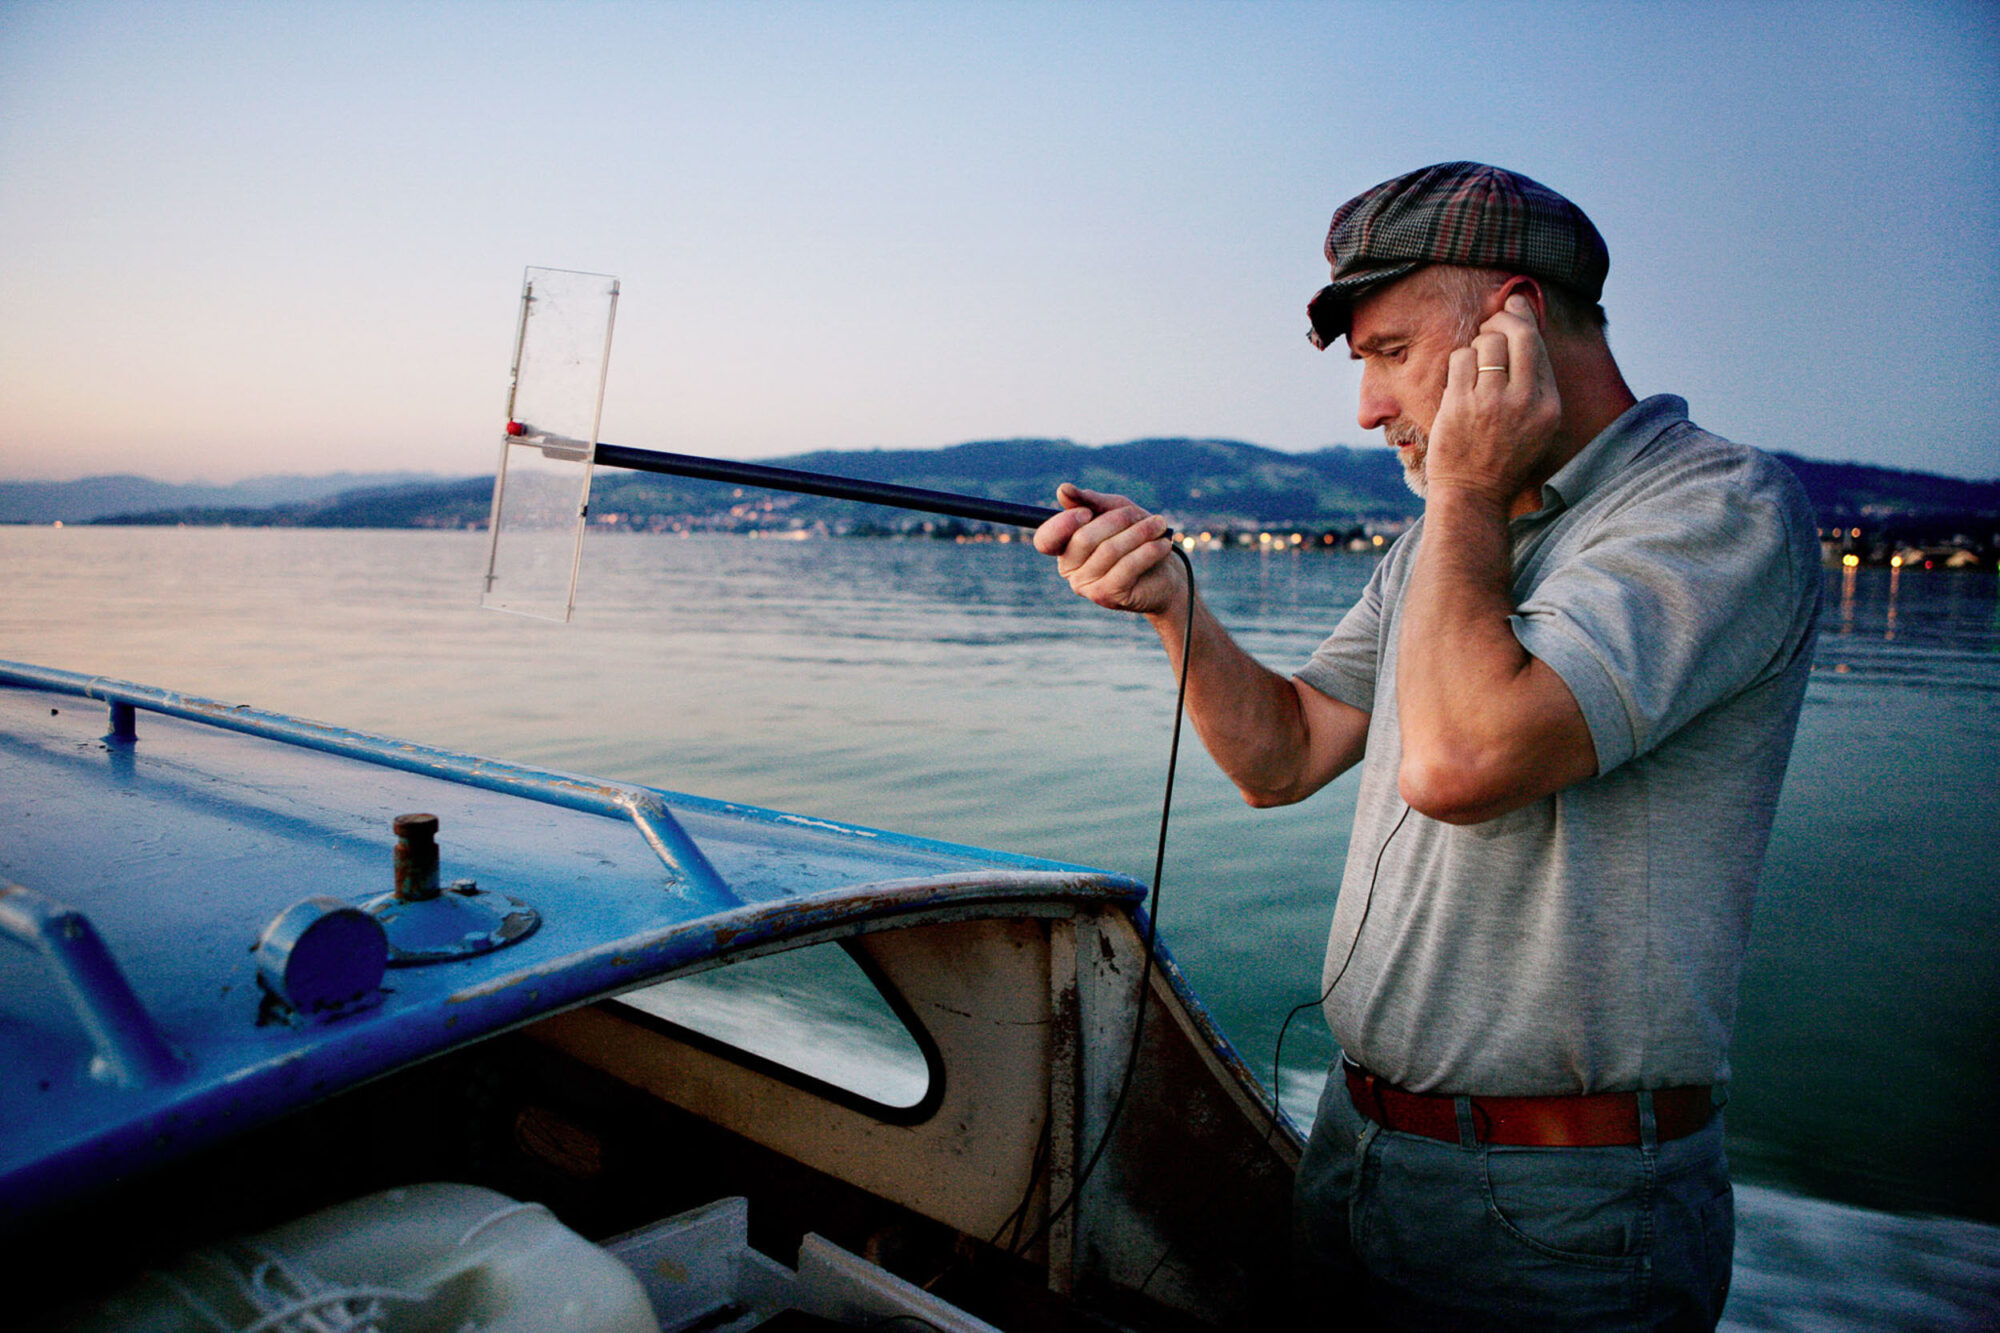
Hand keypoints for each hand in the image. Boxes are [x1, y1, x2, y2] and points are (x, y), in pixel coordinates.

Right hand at [1032, 483, 1179, 614]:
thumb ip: (1089, 501)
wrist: (1163, 573)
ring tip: (1160, 525)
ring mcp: (1086, 586)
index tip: (1087, 512)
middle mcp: (1069, 569)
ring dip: (1140, 532)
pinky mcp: (1107, 596)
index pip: (1046, 539)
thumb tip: (1062, 490)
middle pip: (1083, 539)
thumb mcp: (1114, 511)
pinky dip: (1148, 551)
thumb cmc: (1135, 537)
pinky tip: (1162, 544)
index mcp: (1064, 547)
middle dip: (1118, 520)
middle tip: (1142, 514)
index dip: (1064, 523)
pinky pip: (1127, 567)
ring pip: (1109, 551)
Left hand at [1426, 293, 1562, 505]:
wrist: (1474, 493)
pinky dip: (1460, 360)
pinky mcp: (1460, 405)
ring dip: (1477, 343)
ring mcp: (1491, 402)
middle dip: (1501, 319)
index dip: (1523, 318)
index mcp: (1549, 404)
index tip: (1512, 307)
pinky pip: (1460, 359)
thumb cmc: (1504, 455)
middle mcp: (1525, 400)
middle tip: (1489, 324)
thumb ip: (1536, 381)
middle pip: (1518, 334)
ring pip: (1486, 342)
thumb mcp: (1538, 423)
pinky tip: (1461, 376)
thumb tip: (1524, 324)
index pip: (1538, 345)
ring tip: (1475, 360)